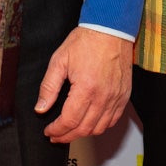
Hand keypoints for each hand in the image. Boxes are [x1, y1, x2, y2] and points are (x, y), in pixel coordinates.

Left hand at [37, 27, 133, 143]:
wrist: (111, 29)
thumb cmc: (86, 41)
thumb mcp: (59, 61)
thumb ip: (49, 87)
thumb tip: (41, 108)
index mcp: (86, 88)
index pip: (69, 121)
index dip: (57, 130)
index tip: (49, 131)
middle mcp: (103, 96)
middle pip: (84, 128)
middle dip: (67, 136)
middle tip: (56, 135)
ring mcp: (116, 97)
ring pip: (99, 128)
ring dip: (83, 133)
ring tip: (71, 131)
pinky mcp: (124, 95)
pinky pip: (113, 119)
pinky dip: (100, 126)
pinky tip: (90, 123)